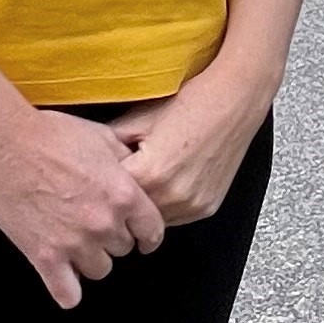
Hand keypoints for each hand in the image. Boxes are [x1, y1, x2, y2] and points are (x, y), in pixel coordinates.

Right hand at [0, 104, 164, 308]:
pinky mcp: (45, 257)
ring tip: (73, 241)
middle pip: (123, 250)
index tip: (139, 236)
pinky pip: (68, 294)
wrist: (3, 143)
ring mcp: (75, 243)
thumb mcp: (101, 136)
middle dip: (111, 238)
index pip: (153, 232)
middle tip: (90, 222)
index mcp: (124, 194)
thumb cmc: (50, 134)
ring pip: (99, 271)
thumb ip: (126, 158)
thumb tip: (139, 167)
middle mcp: (104, 224)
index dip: (145, 233)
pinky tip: (62, 277)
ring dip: (89, 259)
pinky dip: (67, 290)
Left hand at [109, 69, 269, 229]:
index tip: (96, 177)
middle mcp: (172, 196)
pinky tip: (165, 182)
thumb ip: (110, 144)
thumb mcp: (138, 118)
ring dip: (144, 206)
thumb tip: (89, 157)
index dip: (101, 184)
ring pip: (153, 220)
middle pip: (131, 213)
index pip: (110, 195)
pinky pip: (175, 217)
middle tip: (117, 180)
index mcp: (150, 174)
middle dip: (122, 198)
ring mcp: (192, 206)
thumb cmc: (189, 104)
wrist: (234, 102)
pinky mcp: (206, 208)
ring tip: (143, 179)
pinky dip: (165, 206)